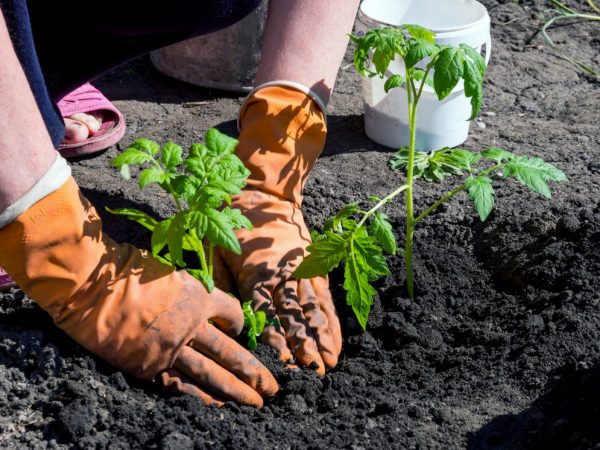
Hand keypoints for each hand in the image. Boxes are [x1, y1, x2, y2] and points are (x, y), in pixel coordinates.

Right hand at [0, 177, 277, 405]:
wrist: (92, 287)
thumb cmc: (127, 270)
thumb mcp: (169, 271)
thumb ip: (188, 290)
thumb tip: (200, 302)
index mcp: (200, 296)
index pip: (233, 313)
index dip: (241, 323)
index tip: (242, 329)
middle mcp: (193, 325)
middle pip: (233, 352)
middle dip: (254, 372)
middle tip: (273, 388)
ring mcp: (173, 348)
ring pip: (213, 374)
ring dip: (237, 391)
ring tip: (257, 404)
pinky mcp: (150, 366)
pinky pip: (182, 386)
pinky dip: (201, 398)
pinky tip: (218, 407)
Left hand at [218, 188, 341, 373]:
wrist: (262, 193)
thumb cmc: (232, 222)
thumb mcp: (214, 248)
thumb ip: (218, 283)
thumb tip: (223, 317)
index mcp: (255, 273)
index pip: (265, 313)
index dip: (275, 339)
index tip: (285, 362)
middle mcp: (282, 275)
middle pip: (294, 316)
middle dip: (304, 346)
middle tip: (314, 373)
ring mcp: (301, 271)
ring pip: (313, 309)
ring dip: (322, 338)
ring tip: (330, 363)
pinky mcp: (313, 266)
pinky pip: (324, 297)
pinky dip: (331, 320)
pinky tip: (336, 339)